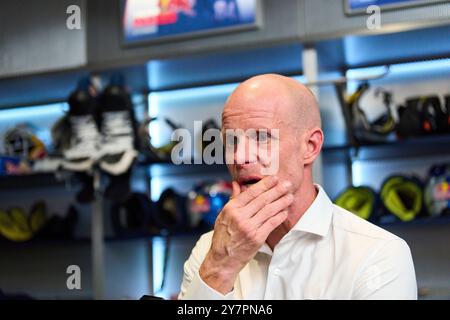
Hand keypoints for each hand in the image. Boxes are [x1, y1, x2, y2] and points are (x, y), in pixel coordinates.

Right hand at [199, 176, 292, 293]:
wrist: (223, 259)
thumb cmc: (223, 236)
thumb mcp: (222, 215)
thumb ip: (233, 199)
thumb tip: (237, 184)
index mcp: (231, 209)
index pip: (250, 193)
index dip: (264, 185)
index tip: (274, 178)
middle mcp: (240, 217)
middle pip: (262, 200)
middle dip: (277, 191)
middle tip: (287, 184)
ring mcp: (249, 228)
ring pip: (269, 211)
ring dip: (281, 202)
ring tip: (289, 196)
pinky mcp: (257, 238)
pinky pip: (271, 224)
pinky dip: (279, 216)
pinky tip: (285, 211)